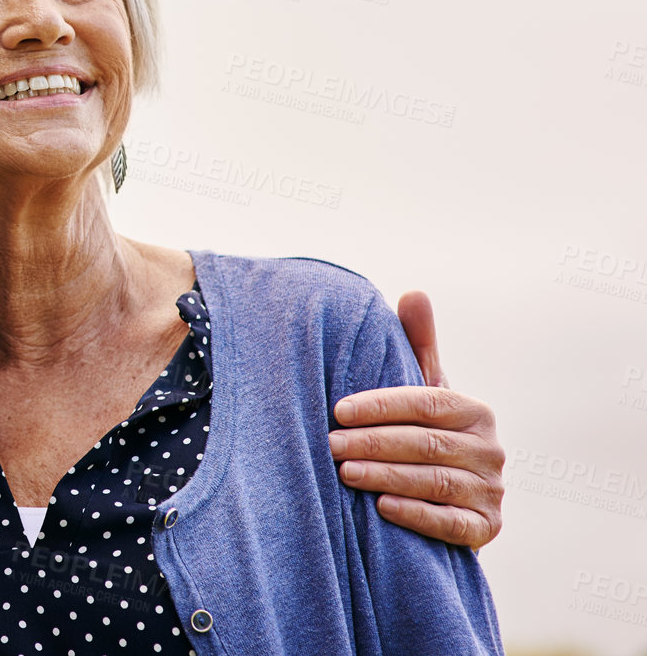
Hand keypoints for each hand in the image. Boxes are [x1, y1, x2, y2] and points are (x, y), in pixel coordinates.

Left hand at [326, 291, 503, 548]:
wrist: (449, 499)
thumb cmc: (424, 433)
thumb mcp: (424, 391)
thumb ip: (417, 346)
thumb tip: (414, 293)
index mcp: (475, 411)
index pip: (427, 402)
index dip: (382, 406)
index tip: (338, 410)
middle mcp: (491, 450)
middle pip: (427, 443)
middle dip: (374, 443)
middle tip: (330, 443)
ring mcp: (491, 491)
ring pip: (435, 481)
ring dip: (386, 477)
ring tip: (344, 472)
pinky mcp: (487, 529)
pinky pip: (452, 525)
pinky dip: (416, 515)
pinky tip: (381, 508)